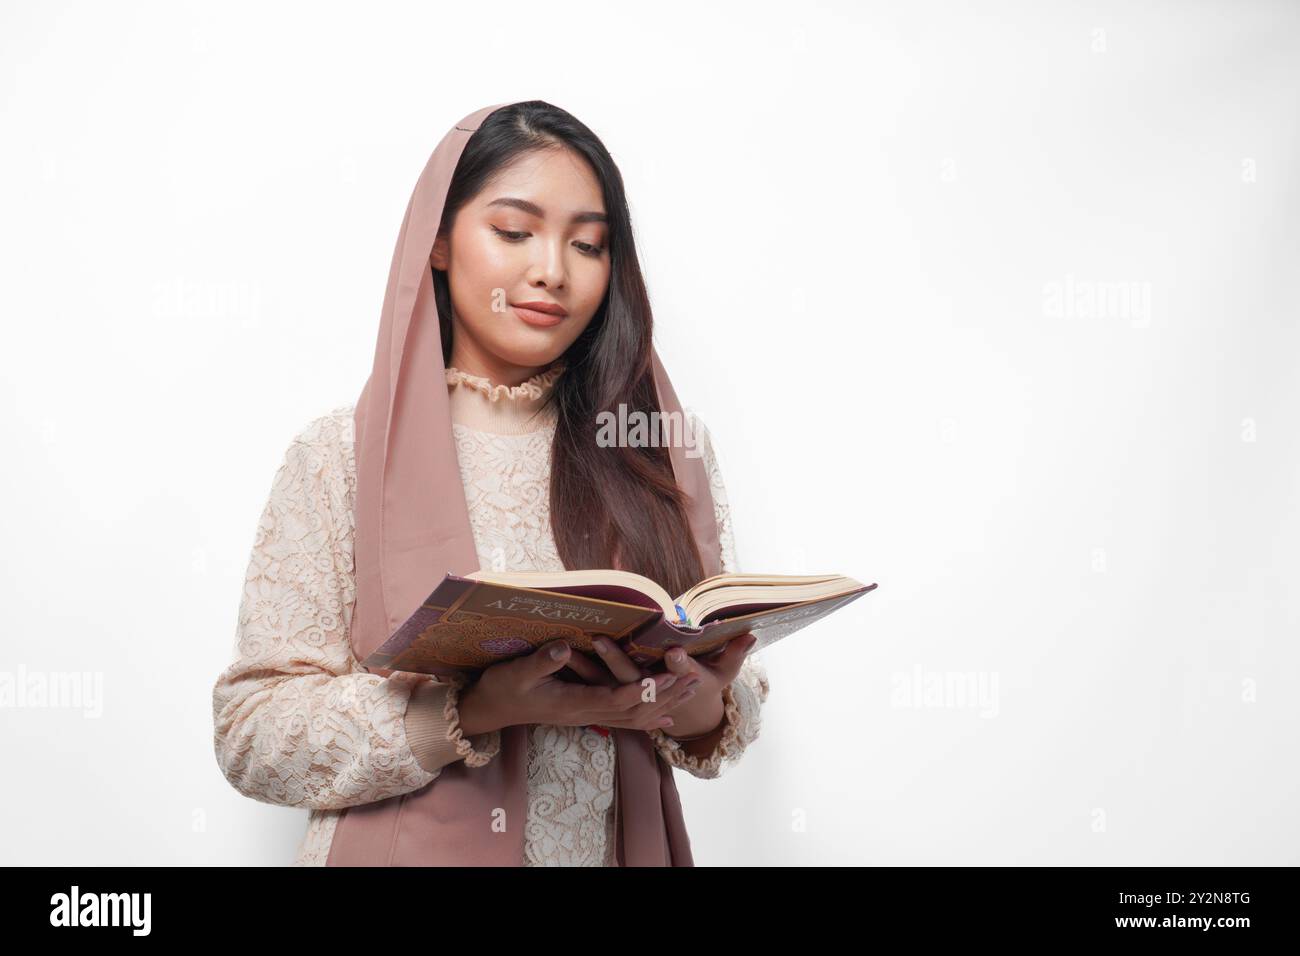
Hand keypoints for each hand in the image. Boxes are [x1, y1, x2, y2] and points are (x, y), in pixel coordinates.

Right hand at [455, 639, 705, 735]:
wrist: (490, 709)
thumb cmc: (502, 687)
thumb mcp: (516, 672)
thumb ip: (541, 661)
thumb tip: (564, 647)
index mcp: (573, 703)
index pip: (617, 698)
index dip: (645, 688)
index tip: (669, 675)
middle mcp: (585, 713)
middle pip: (634, 710)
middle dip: (665, 695)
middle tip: (694, 677)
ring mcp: (586, 716)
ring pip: (633, 717)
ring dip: (663, 704)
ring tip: (690, 689)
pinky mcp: (585, 713)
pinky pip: (623, 720)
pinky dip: (648, 718)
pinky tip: (667, 718)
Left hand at [580, 632, 758, 738]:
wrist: (694, 716)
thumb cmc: (711, 685)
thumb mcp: (725, 672)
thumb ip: (736, 653)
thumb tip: (753, 634)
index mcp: (676, 686)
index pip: (671, 677)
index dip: (668, 668)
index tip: (665, 651)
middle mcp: (652, 694)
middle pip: (632, 679)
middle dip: (616, 659)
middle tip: (600, 638)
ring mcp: (634, 697)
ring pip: (607, 684)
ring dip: (589, 667)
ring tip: (570, 645)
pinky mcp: (620, 696)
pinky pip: (597, 686)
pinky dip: (584, 672)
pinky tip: (565, 656)